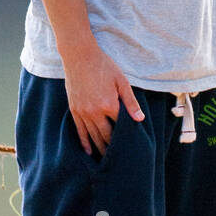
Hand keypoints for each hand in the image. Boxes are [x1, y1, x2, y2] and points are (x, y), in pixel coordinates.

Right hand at [61, 38, 144, 156]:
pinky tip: (89, 151)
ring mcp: (83, 112)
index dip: (126, 138)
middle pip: (106, 136)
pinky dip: (85, 142)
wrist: (79, 55)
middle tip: (120, 160)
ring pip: (93, 136)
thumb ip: (130, 102)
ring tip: (107, 160)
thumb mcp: (121, 81)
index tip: (132, 147)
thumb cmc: (103, 65)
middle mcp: (95, 112)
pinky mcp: (75, 110)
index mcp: (110, 105)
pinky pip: (80, 130)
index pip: (120, 127)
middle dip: (113, 148)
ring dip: (100, 148)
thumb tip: (140, 120)